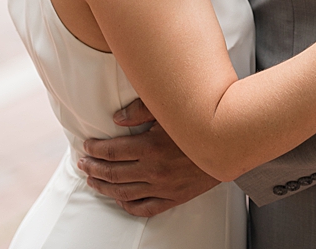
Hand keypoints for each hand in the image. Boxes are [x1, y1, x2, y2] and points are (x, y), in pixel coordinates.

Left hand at [79, 100, 218, 215]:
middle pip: (112, 173)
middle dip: (92, 168)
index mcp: (150, 147)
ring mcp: (163, 187)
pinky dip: (127, 205)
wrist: (233, 142)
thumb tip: (116, 119)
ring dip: (103, 187)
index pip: (111, 152)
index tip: (87, 146)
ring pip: (122, 193)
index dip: (94, 149)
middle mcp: (153, 170)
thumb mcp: (173, 107)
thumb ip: (141, 109)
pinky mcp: (174, 197)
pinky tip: (119, 198)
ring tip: (93, 180)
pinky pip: (144, 208)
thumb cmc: (202, 121)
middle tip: (82, 163)